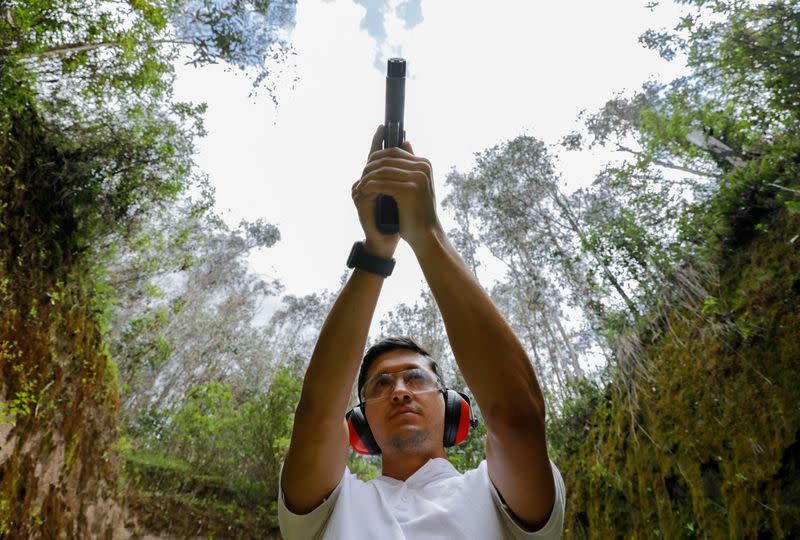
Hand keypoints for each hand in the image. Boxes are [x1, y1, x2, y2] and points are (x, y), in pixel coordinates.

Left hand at [352, 125, 440, 252]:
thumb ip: (409, 165)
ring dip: (367, 178)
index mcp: (424, 164)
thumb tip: (405, 140)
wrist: (425, 235)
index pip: (395, 151)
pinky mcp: (409, 190)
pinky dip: (369, 187)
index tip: (366, 165)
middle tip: (361, 177)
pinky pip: (381, 183)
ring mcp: (417, 178)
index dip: (377, 156)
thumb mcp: (415, 185)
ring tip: (360, 186)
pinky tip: (363, 192)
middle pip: (386, 159)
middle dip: (370, 167)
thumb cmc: (417, 213)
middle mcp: (423, 168)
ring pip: (382, 171)